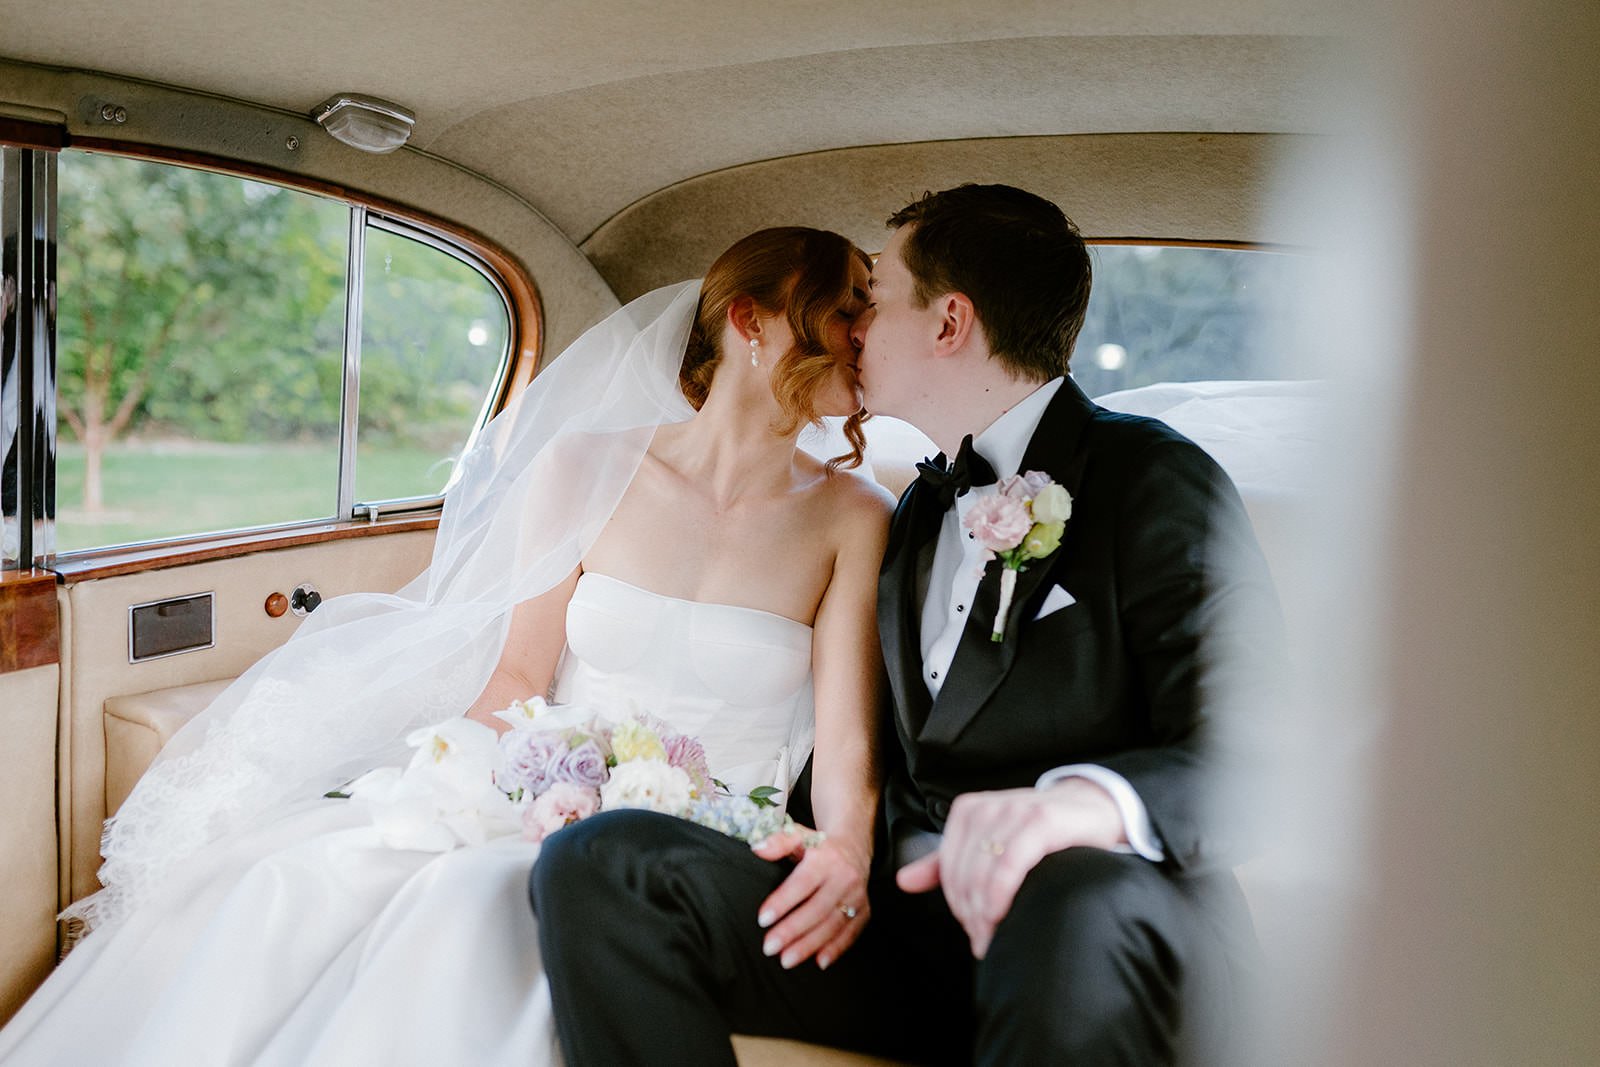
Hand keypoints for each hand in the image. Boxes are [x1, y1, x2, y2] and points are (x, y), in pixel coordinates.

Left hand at [751, 825, 870, 970]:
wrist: (854, 847)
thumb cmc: (819, 846)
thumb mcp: (798, 835)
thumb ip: (778, 841)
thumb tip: (757, 847)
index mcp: (826, 859)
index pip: (802, 884)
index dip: (782, 902)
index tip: (763, 919)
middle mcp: (844, 878)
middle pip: (817, 909)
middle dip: (792, 931)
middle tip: (770, 947)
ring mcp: (856, 896)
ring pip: (833, 924)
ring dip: (810, 945)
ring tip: (787, 959)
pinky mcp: (864, 910)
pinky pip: (851, 933)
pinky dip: (836, 949)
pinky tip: (819, 961)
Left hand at [896, 779, 1124, 957]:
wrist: (1090, 810)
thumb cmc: (1037, 832)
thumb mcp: (989, 843)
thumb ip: (945, 863)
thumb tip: (903, 882)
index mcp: (967, 811)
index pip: (947, 870)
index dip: (956, 907)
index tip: (973, 932)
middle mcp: (987, 807)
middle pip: (963, 876)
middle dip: (970, 916)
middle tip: (986, 942)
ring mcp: (1013, 812)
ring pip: (981, 874)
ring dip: (984, 915)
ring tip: (996, 938)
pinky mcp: (1040, 822)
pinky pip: (1008, 866)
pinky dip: (999, 896)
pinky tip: (1001, 918)